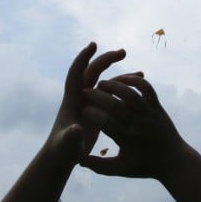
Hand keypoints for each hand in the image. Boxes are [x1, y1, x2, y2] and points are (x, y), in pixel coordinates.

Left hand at [46, 43, 126, 166]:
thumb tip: (76, 129)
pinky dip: (121, 87)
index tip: (93, 45)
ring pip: (102, 81)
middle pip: (91, 72)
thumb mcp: (68, 147)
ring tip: (139, 73)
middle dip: (105, 60)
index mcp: (71, 102)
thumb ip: (71, 137)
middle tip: (123, 53)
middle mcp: (78, 98)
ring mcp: (86, 102)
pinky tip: (136, 90)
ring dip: (118, 75)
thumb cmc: (63, 152)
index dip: (82, 59)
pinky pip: (109, 92)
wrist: (60, 156)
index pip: (75, 75)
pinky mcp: (94, 109)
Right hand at [79, 74, 187, 180]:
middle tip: (84, 92)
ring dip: (114, 85)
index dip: (91, 114)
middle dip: (97, 97)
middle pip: (116, 106)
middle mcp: (138, 125)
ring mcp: (149, 114)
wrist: (174, 161)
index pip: (105, 123)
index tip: (80, 111)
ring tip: (101, 83)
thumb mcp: (121, 169)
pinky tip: (123, 79)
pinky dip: (135, 81)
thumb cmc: (145, 166)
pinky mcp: (157, 107)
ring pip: (131, 94)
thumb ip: (100, 166)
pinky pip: (147, 89)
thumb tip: (78, 160)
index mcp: (127, 140)